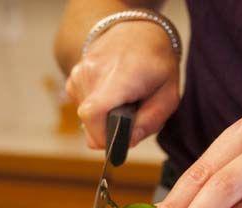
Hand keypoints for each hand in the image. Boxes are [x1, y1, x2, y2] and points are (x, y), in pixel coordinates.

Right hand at [66, 21, 178, 148]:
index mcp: (120, 76)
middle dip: (111, 130)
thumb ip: (150, 122)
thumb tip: (127, 142)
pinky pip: (82, 108)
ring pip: (86, 119)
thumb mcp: (169, 95)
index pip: (93, 115)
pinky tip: (111, 94)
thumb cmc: (156, 64)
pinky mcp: (72, 77)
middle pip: (90, 123)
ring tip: (123, 100)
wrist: (137, 31)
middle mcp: (93, 73)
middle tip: (131, 115)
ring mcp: (79, 73)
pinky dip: (97, 109)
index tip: (121, 140)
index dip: (104, 137)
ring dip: (105, 118)